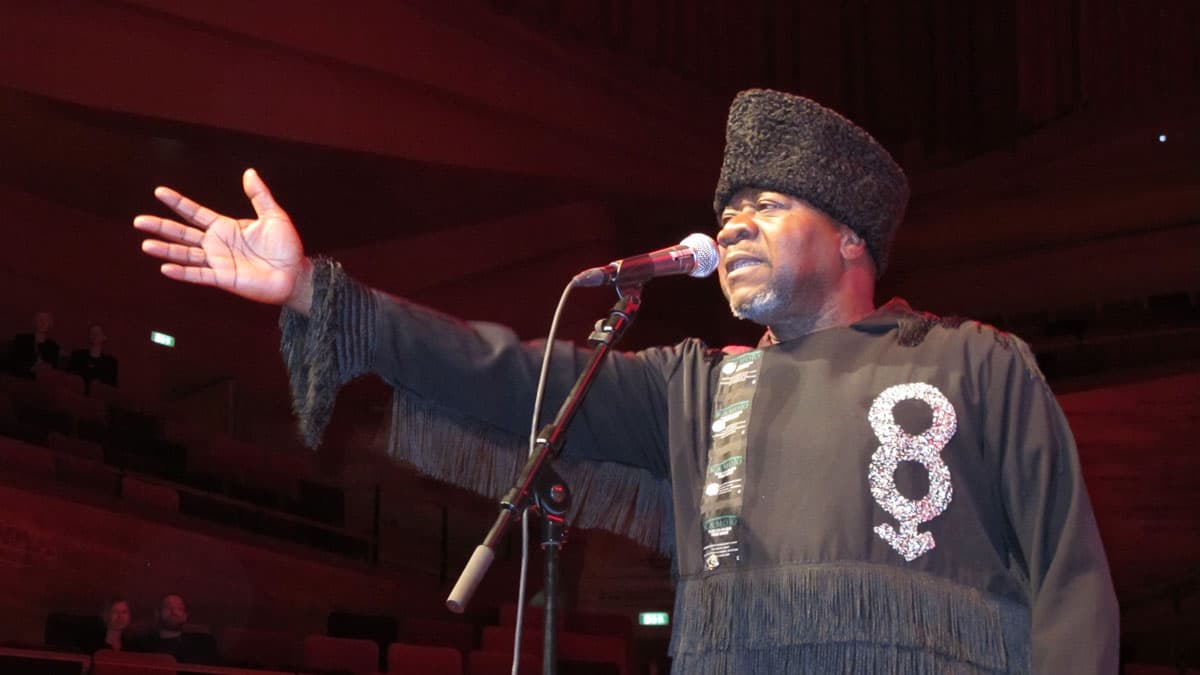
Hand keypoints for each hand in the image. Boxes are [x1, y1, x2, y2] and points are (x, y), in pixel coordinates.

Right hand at [134, 169, 312, 312]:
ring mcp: (218, 262)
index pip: (195, 213)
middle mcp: (217, 244)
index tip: (159, 191)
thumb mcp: (274, 215)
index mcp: (225, 227)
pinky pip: (199, 275)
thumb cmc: (286, 247)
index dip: (178, 202)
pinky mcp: (224, 278)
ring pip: (185, 254)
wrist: (296, 273)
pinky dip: (183, 273)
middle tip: (139, 221)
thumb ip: (259, 195)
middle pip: (183, 233)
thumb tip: (249, 172)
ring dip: (166, 250)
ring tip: (146, 244)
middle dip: (161, 226)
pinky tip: (165, 268)